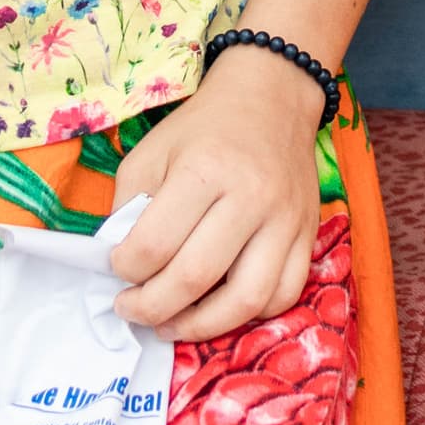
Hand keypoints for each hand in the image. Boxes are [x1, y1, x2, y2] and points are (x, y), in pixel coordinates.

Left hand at [108, 48, 332, 339]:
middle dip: (151, 307)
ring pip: (247, 299)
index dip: (123, 270)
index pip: (154, 245)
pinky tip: (220, 308)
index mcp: (204, 170)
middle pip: (195, 278)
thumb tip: (119, 264)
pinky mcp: (308, 233)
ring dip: (201, 327)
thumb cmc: (203, 127)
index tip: (116, 269)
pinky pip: (285, 294)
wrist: (273, 97)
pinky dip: (250, 315)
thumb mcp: (151, 152)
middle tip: (131, 308)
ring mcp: (285, 219)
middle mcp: (251, 197)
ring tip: (171, 324)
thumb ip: (128, 207)